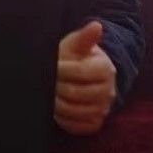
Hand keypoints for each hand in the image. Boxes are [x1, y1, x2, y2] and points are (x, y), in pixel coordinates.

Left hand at [54, 20, 116, 135]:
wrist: (83, 77)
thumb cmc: (76, 58)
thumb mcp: (77, 45)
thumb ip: (84, 37)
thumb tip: (96, 25)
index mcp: (105, 69)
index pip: (80, 71)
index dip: (62, 69)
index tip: (51, 66)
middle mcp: (108, 91)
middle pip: (76, 93)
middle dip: (56, 87)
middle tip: (43, 83)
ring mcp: (103, 109)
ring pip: (75, 111)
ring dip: (56, 105)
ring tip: (46, 96)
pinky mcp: (95, 123)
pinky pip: (78, 126)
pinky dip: (63, 119)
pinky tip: (55, 110)